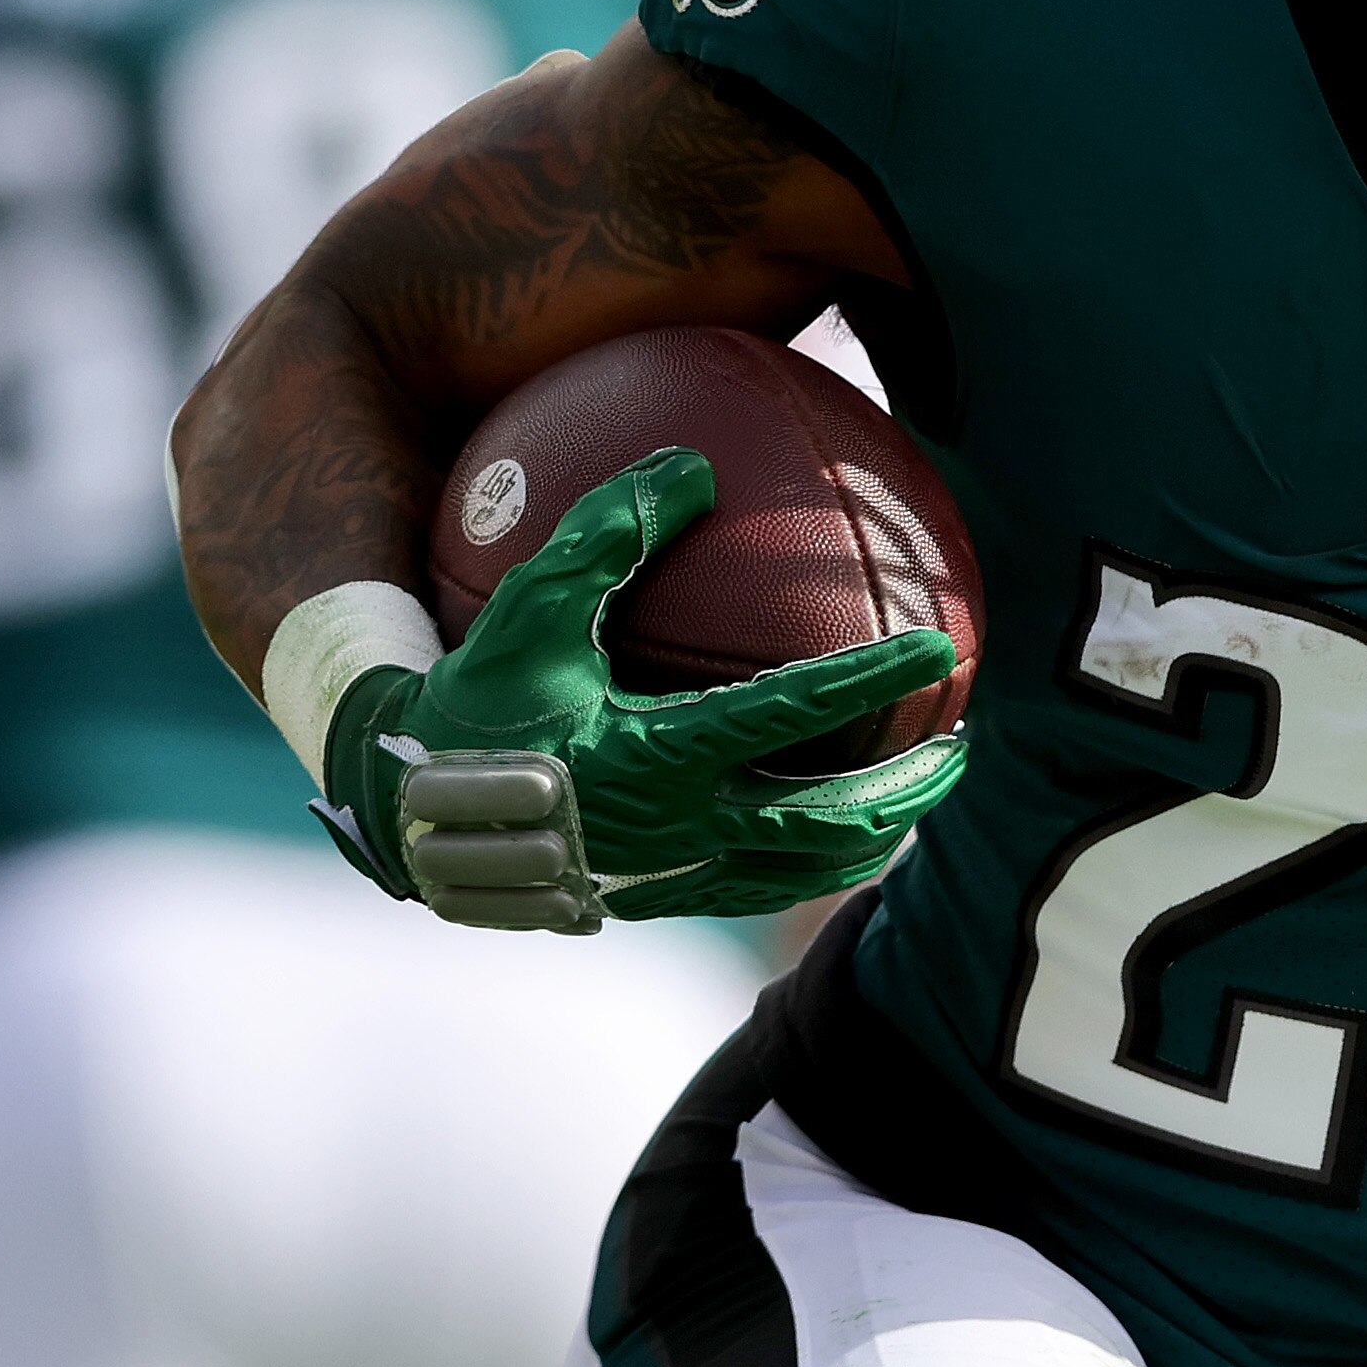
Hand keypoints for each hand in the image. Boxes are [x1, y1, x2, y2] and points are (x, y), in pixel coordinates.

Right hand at [316, 447, 963, 929]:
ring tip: (920, 794)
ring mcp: (668, 877)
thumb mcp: (525, 609)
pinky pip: (759, 890)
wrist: (404, 814)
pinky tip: (836, 832)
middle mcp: (672, 829)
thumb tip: (692, 465)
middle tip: (962, 744)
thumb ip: (606, 533)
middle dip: (907, 786)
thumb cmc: (470, 702)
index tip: (939, 646)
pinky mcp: (654, 901)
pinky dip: (814, 863)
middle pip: (825, 820)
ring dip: (874, 833)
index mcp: (653, 756)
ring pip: (802, 870)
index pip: (791, 714)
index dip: (872, 678)